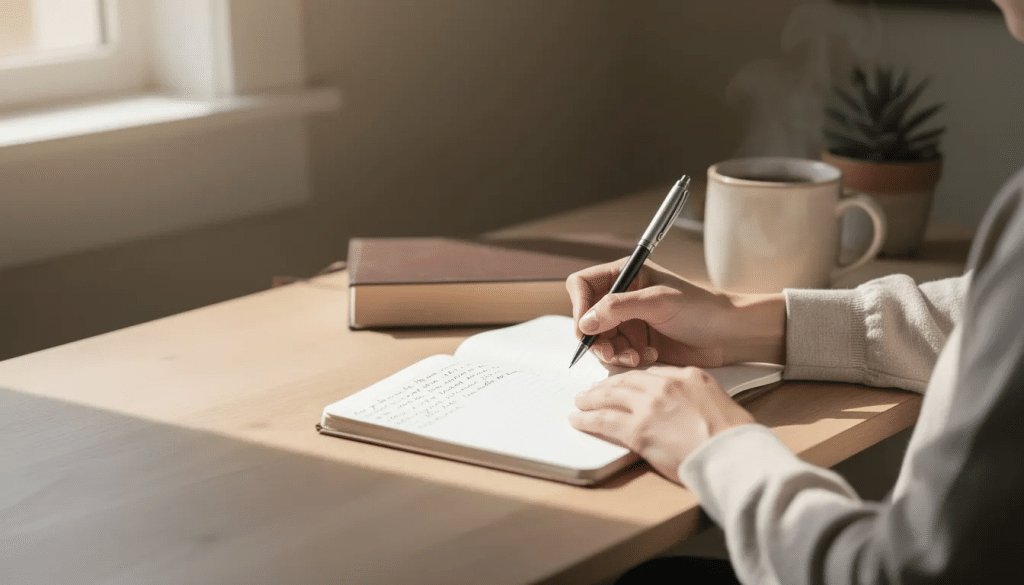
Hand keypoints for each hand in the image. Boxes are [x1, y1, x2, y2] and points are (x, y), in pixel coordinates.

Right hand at [565, 258, 785, 367]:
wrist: (729, 335)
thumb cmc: (701, 308)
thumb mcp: (657, 302)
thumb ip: (617, 308)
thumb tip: (585, 322)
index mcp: (626, 275)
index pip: (582, 286)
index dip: (579, 306)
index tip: (587, 327)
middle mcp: (623, 297)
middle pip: (587, 318)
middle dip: (597, 337)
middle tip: (611, 352)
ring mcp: (630, 321)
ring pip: (600, 340)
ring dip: (613, 352)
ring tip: (635, 357)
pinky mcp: (638, 343)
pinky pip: (617, 355)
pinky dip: (627, 359)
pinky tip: (648, 357)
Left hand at [569, 365, 754, 482]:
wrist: (732, 454)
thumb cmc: (735, 438)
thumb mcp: (721, 404)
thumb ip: (699, 400)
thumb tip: (689, 410)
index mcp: (690, 376)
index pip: (654, 373)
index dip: (635, 380)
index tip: (626, 384)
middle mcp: (667, 385)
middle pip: (629, 380)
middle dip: (608, 385)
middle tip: (596, 390)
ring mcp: (650, 405)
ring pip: (611, 396)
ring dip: (592, 398)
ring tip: (581, 401)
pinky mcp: (638, 429)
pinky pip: (604, 420)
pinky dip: (587, 419)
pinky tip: (577, 419)